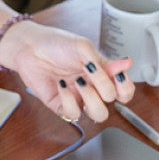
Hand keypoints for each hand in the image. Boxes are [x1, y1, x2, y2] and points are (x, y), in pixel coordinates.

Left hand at [0, 22, 134, 122]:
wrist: (30, 46)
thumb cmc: (56, 44)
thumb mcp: (83, 47)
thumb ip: (104, 61)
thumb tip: (128, 64)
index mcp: (102, 74)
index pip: (123, 91)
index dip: (126, 89)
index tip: (118, 77)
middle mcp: (92, 88)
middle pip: (113, 105)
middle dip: (106, 89)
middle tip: (91, 73)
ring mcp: (77, 98)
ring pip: (97, 115)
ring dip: (91, 99)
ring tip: (79, 81)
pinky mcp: (60, 106)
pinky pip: (72, 113)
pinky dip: (69, 99)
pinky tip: (62, 84)